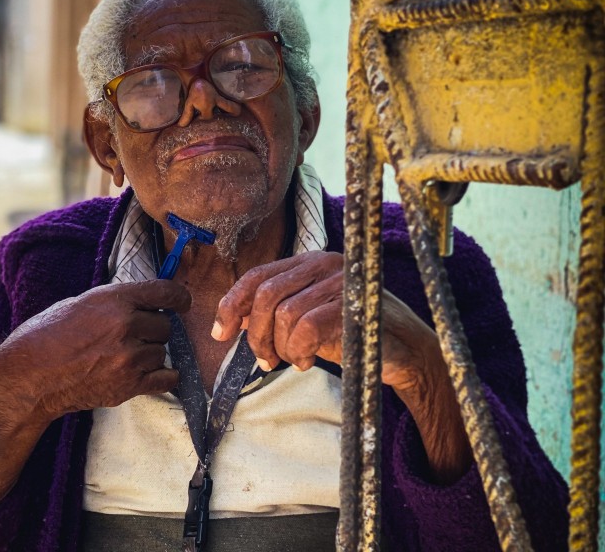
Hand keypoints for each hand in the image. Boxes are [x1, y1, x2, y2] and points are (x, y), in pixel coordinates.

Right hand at [0, 280, 190, 422]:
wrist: (28, 376)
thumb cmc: (46, 335)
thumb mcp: (81, 303)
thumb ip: (116, 302)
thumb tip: (146, 303)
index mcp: (114, 299)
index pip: (165, 293)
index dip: (178, 298)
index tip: (182, 304)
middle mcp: (126, 326)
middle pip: (165, 327)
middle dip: (153, 331)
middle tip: (131, 336)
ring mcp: (129, 358)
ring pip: (162, 353)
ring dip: (150, 355)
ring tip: (122, 357)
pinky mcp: (128, 386)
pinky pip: (166, 378)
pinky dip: (161, 376)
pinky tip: (147, 373)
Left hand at [212, 251, 470, 481]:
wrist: (404, 351)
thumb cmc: (351, 334)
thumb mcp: (307, 319)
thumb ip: (276, 313)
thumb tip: (232, 322)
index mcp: (308, 261)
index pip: (257, 276)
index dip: (231, 305)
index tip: (220, 334)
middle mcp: (323, 264)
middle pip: (265, 295)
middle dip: (255, 334)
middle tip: (265, 359)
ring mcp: (341, 281)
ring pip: (285, 314)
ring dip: (282, 347)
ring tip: (295, 360)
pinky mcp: (354, 304)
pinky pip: (308, 327)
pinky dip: (301, 350)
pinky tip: (308, 362)